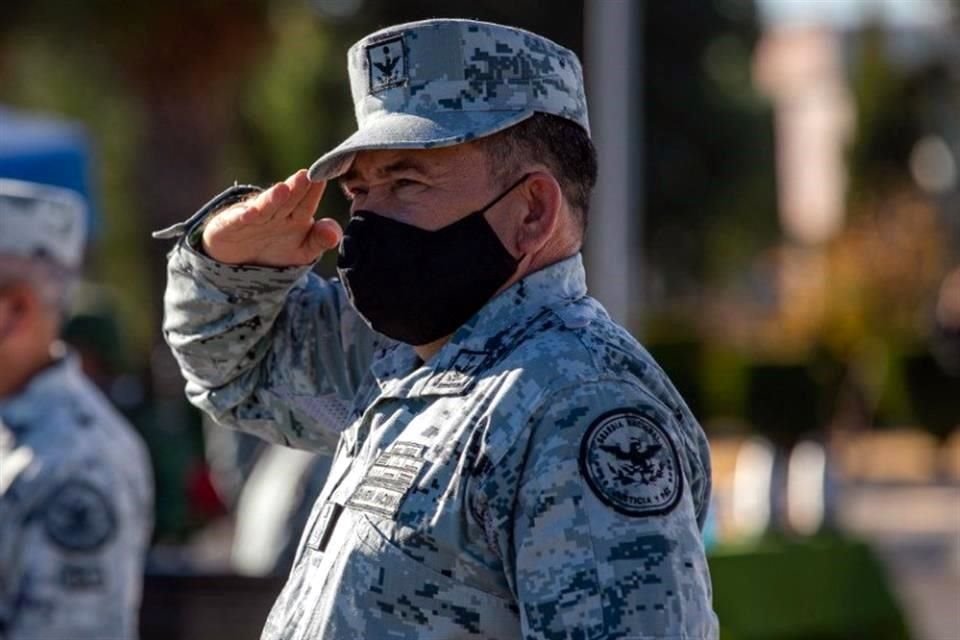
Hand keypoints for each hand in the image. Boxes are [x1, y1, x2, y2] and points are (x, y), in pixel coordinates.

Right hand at [201, 169, 341, 266]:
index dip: (314, 192)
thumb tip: (334, 234)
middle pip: (288, 200)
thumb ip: (320, 240)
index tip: (323, 178)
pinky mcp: (231, 224)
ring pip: (265, 207)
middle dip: (296, 188)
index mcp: (296, 216)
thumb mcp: (303, 251)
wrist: (239, 260)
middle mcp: (275, 213)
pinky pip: (238, 220)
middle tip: (306, 175)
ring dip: (272, 199)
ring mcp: (253, 217)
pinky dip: (243, 216)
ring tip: (282, 189)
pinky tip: (250, 213)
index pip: (307, 203)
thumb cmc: (277, 249)